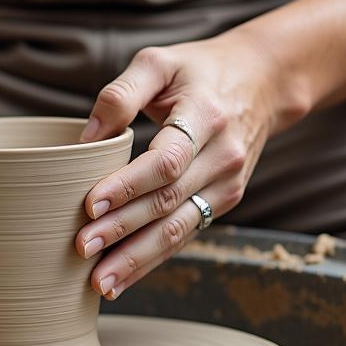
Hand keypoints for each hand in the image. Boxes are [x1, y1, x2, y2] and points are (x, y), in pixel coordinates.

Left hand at [76, 30, 293, 298]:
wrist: (263, 81)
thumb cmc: (198, 71)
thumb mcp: (159, 63)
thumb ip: (121, 94)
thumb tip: (85, 139)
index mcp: (205, 116)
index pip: (165, 161)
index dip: (128, 186)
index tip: (89, 205)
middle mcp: (223, 155)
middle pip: (168, 202)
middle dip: (122, 230)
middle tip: (82, 248)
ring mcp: (228, 183)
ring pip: (179, 228)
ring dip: (137, 259)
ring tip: (100, 282)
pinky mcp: (226, 200)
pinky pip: (186, 233)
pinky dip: (153, 259)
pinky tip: (123, 278)